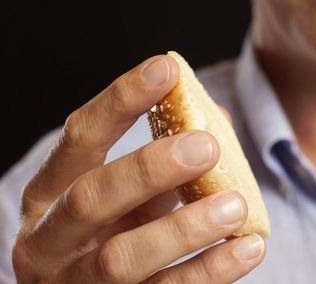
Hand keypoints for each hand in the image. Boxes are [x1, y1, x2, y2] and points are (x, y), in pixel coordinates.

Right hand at [12, 56, 265, 281]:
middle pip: (91, 198)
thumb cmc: (117, 234)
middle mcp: (51, 240)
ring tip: (235, 205)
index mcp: (49, 193)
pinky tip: (249, 246)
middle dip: (149, 169)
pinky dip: (210, 272)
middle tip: (206, 146)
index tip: (166, 68)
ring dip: (184, 229)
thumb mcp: (129, 194)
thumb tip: (215, 114)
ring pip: (123, 258)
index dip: (120, 100)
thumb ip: (163, 155)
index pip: (79, 137)